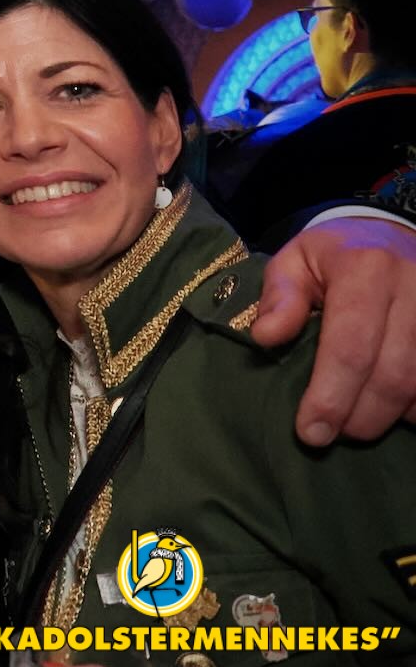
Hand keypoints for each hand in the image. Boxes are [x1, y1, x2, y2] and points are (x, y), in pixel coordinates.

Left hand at [250, 213, 415, 442]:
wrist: (392, 234)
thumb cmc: (334, 255)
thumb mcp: (294, 261)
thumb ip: (279, 297)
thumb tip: (265, 337)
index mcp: (365, 269)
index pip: (350, 346)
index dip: (331, 396)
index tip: (311, 431)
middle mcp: (412, 290)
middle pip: (392, 375)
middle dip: (359, 416)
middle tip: (330, 433)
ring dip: (389, 416)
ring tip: (357, 421)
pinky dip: (415, 407)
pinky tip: (393, 410)